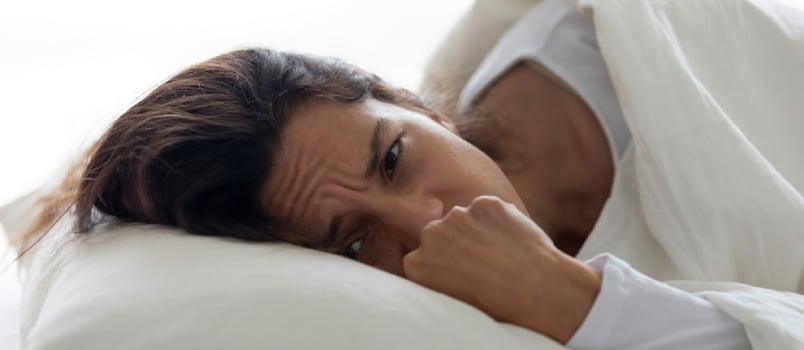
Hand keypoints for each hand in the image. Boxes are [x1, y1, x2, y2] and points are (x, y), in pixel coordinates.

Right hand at [403, 195, 601, 343]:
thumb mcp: (454, 299)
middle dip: (456, 242)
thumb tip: (450, 265)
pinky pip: (488, 209)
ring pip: (465, 218)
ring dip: (477, 229)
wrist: (535, 290)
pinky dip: (499, 219)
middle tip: (482, 262)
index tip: (461, 273)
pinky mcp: (484, 203)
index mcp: (417, 264)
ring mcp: (458, 215)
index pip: (424, 256)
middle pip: (441, 233)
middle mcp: (431, 235)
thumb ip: (441, 276)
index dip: (445, 263)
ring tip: (501, 253)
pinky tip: (512, 240)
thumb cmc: (497, 304)